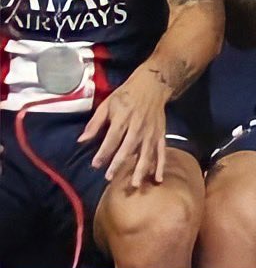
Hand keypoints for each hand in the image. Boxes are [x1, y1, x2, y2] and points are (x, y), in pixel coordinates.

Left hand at [79, 64, 171, 185]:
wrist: (153, 83)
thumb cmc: (126, 94)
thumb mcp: (108, 103)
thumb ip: (95, 123)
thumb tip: (81, 140)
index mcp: (124, 116)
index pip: (112, 137)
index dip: (104, 152)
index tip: (95, 165)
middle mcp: (138, 125)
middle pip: (128, 146)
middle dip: (119, 162)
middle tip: (109, 178)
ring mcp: (151, 130)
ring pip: (146, 151)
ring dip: (141, 168)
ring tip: (134, 184)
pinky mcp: (160, 133)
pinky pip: (161, 150)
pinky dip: (161, 164)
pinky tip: (158, 179)